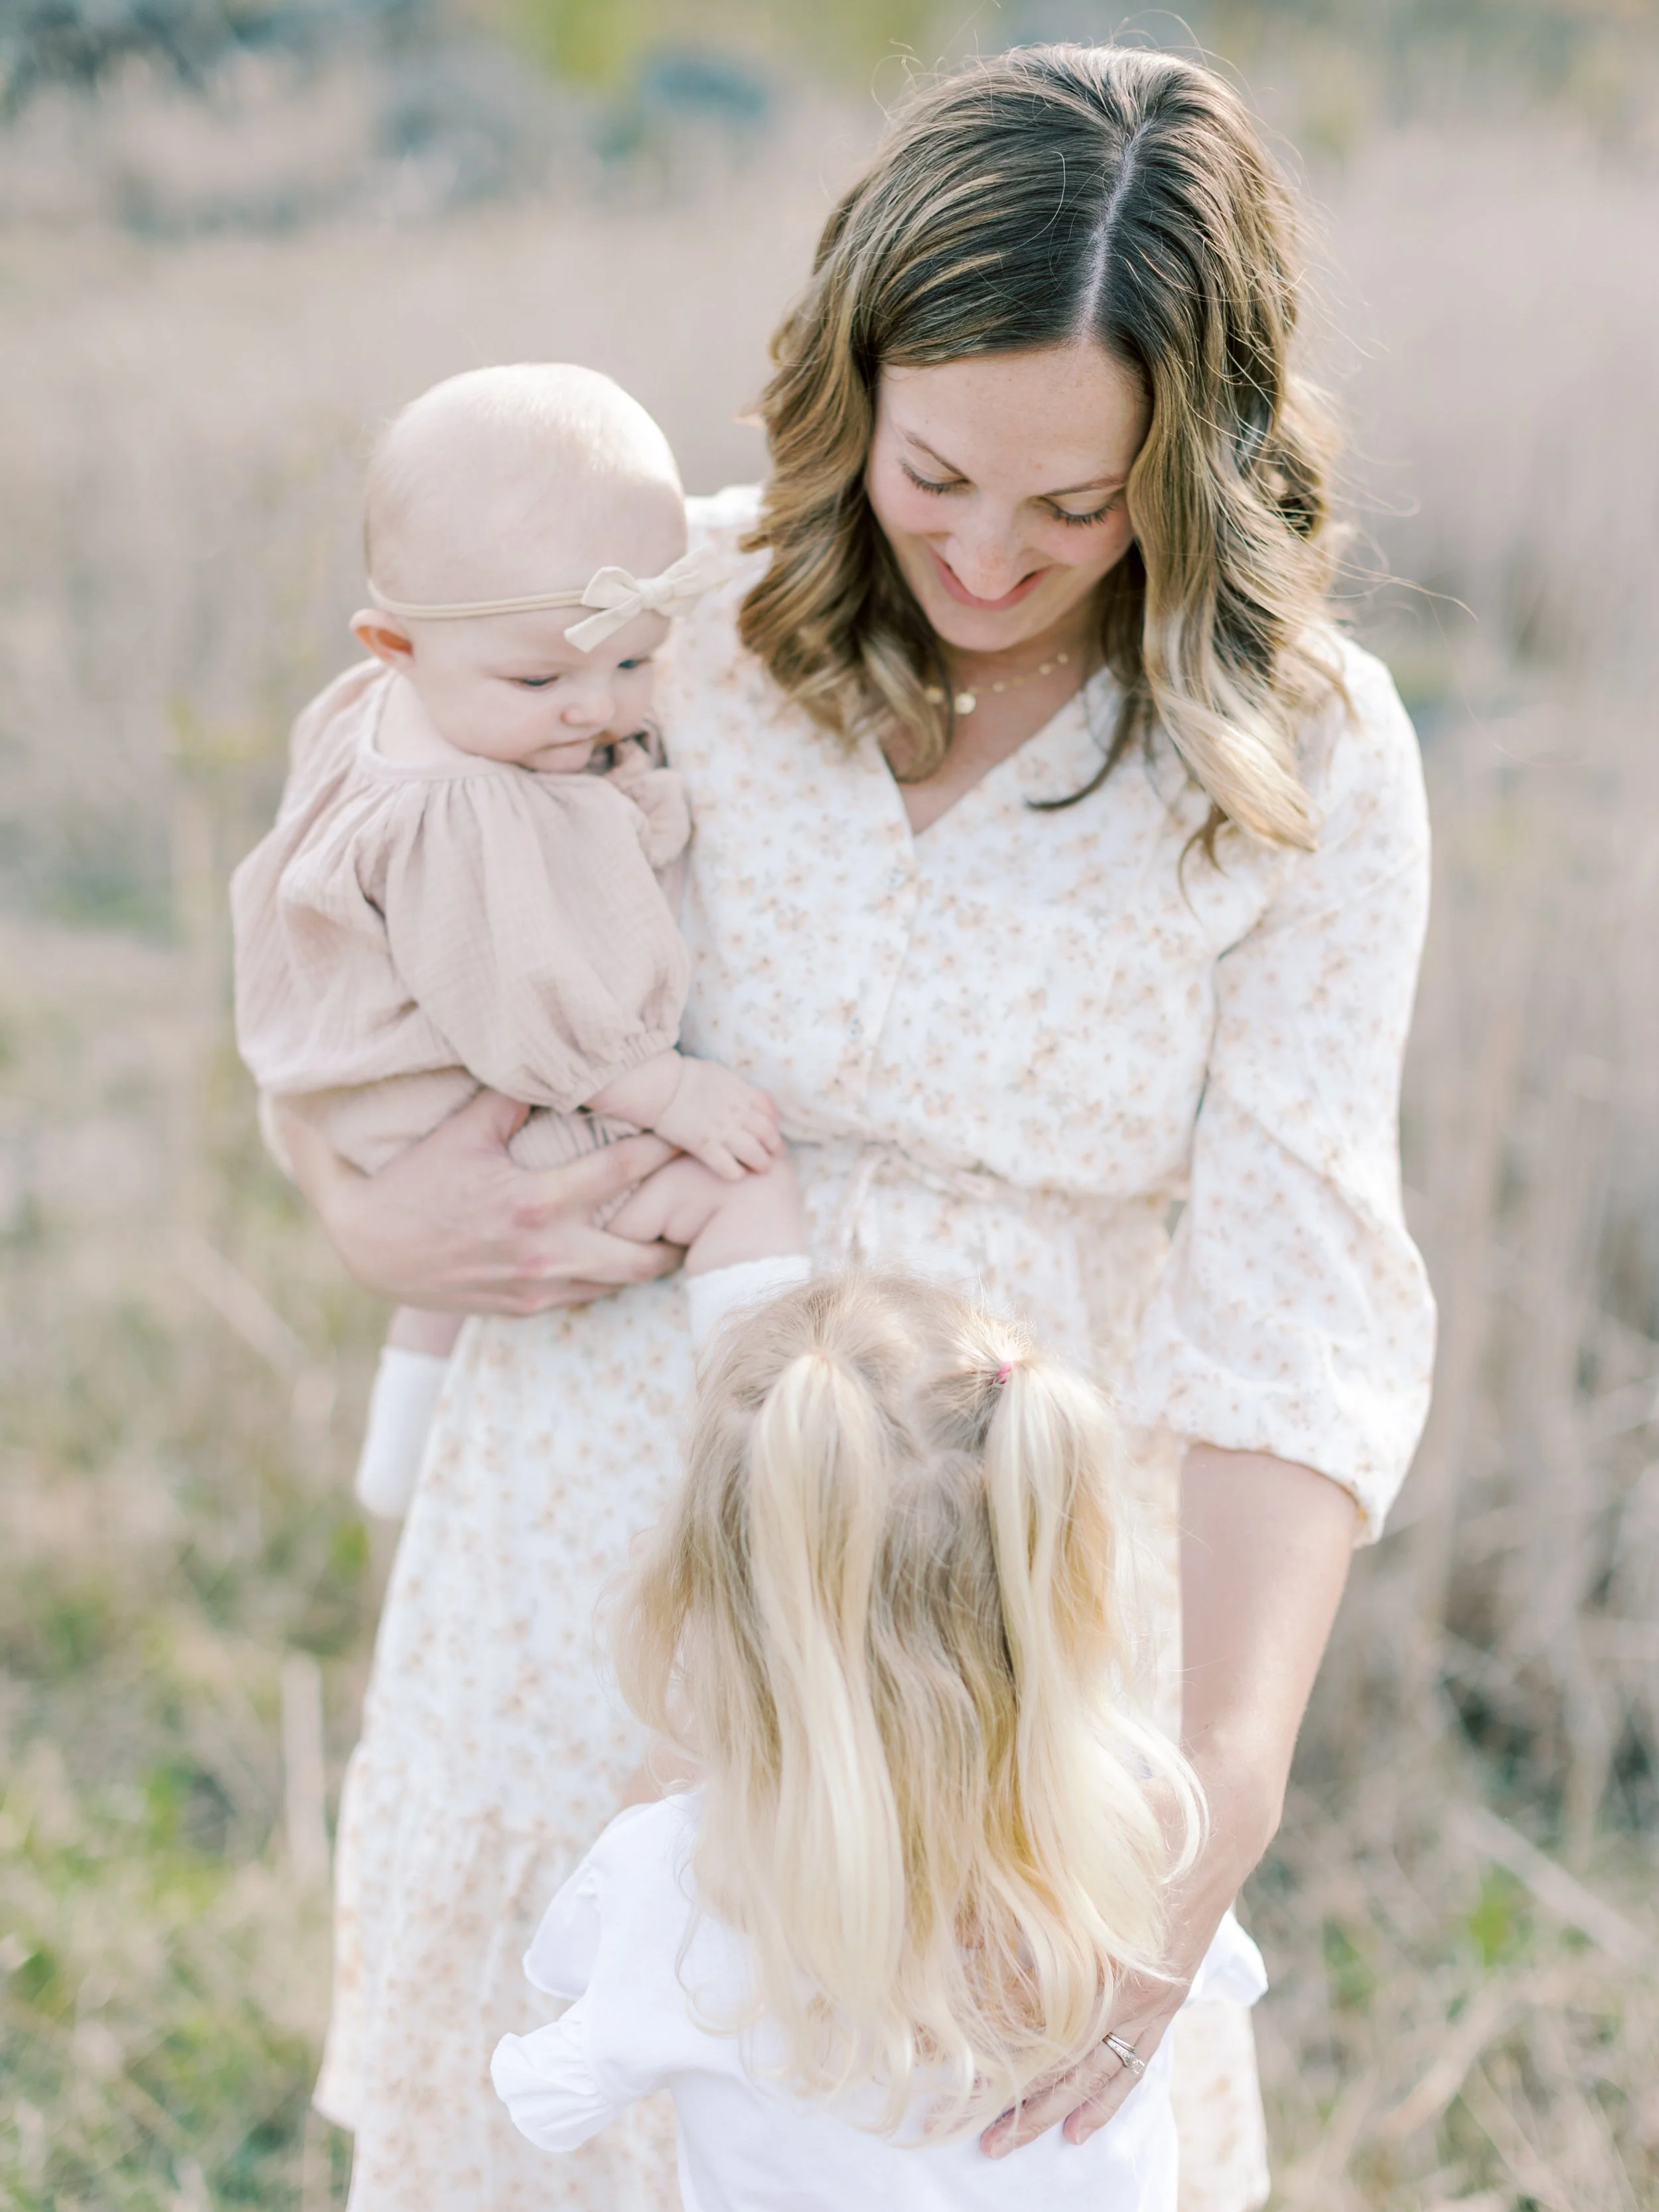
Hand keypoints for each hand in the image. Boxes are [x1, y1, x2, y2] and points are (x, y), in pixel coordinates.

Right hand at [273, 1087, 682, 1313]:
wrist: (371, 1247)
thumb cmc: (417, 1180)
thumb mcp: (463, 1131)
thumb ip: (513, 1095)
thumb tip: (555, 1053)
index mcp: (534, 1201)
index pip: (622, 1170)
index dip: (667, 1152)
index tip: (697, 1138)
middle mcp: (544, 1251)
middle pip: (642, 1251)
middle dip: (678, 1230)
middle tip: (706, 1207)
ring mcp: (537, 1286)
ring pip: (620, 1283)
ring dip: (650, 1260)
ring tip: (679, 1236)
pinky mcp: (525, 1307)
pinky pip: (586, 1296)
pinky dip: (610, 1278)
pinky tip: (626, 1258)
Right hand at [651, 1059, 783, 1180]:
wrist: (661, 1085)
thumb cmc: (683, 1075)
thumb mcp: (718, 1073)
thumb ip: (733, 1087)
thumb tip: (740, 1094)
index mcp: (740, 1092)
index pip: (769, 1109)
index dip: (775, 1122)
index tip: (773, 1130)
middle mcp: (737, 1112)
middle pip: (768, 1133)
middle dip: (775, 1146)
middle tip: (774, 1155)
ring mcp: (723, 1130)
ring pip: (754, 1153)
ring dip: (762, 1163)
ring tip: (761, 1168)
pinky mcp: (705, 1146)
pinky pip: (729, 1167)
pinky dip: (736, 1174)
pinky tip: (736, 1174)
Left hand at [980, 1762, 1264, 2156]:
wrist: (1222, 1824)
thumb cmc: (1141, 1823)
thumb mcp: (1076, 1851)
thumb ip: (1019, 1893)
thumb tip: (956, 1931)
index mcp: (1097, 1949)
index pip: (1020, 2009)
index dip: (975, 2032)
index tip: (930, 2053)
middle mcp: (1126, 1987)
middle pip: (1055, 2059)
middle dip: (1007, 2099)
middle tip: (961, 2129)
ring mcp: (1152, 2000)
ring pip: (1092, 2075)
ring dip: (1047, 2112)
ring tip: (1003, 2143)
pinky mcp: (1169, 2002)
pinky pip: (1133, 2066)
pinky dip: (1104, 2100)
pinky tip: (1077, 2131)